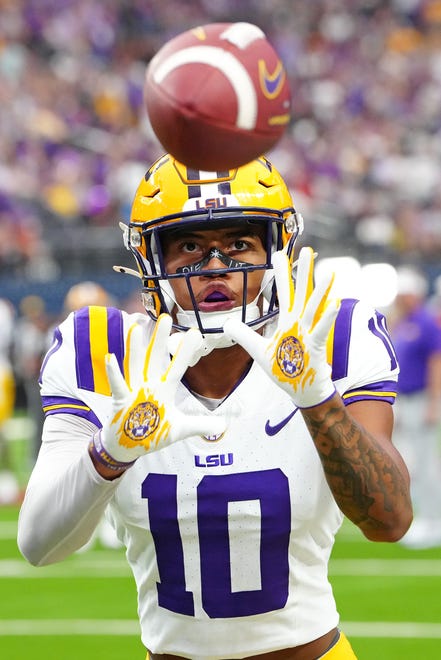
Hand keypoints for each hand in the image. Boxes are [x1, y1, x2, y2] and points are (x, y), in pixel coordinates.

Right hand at [93, 314, 224, 467]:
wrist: (127, 447)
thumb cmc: (152, 434)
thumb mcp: (179, 429)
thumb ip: (200, 425)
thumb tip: (224, 427)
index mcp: (164, 390)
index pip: (177, 367)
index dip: (185, 352)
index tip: (195, 334)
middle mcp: (149, 385)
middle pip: (155, 358)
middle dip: (160, 340)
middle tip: (166, 318)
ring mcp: (134, 391)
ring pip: (135, 365)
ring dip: (135, 348)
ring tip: (136, 327)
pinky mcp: (120, 401)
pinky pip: (117, 385)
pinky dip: (113, 372)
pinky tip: (110, 357)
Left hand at [224, 247, 338, 408]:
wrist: (301, 390)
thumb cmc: (284, 370)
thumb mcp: (258, 351)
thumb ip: (244, 335)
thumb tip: (226, 323)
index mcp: (287, 321)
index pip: (284, 293)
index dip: (281, 274)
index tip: (279, 254)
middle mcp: (299, 323)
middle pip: (300, 293)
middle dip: (304, 272)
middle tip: (308, 250)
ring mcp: (309, 333)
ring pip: (314, 307)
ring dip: (321, 290)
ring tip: (329, 272)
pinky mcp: (316, 346)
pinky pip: (322, 329)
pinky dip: (328, 317)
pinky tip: (333, 302)